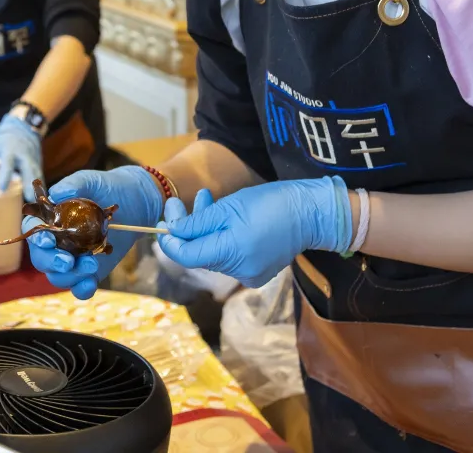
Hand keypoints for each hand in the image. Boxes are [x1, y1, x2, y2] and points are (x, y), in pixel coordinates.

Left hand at [0, 114, 42, 199]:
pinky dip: (41, 186)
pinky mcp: (38, 162)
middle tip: (28, 198)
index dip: (5, 176)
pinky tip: (42, 198)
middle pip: (28, 170)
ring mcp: (33, 158)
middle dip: (29, 184)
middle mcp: (23, 155)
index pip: (7, 164)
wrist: (23, 125)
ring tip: (37, 202)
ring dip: (37, 188)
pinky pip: (40, 175)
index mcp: (10, 150)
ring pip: (37, 174)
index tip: (2, 188)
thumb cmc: (4, 138)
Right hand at [25, 166, 164, 299]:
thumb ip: (74, 184)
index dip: (36, 238)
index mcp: (50, 220)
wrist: (135, 203)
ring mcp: (72, 259)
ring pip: (58, 276)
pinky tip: (90, 283)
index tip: (48, 241)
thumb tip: (57, 194)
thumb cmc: (107, 188)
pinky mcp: (89, 272)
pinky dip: (82, 289)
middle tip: (68, 261)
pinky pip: (79, 288)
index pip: (33, 230)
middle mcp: (57, 242)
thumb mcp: (91, 181)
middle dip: (52, 262)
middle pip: (41, 258)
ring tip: (92, 264)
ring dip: (70, 275)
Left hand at [157, 177, 353, 288]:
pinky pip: (229, 255)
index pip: (186, 256)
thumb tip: (171, 233)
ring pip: (213, 252)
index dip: (170, 240)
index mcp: (231, 254)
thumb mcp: (228, 207)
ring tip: (206, 199)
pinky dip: (221, 237)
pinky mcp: (258, 270)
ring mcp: (250, 274)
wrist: (311, 211)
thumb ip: (197, 224)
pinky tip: (223, 216)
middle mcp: (239, 272)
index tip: (161, 221)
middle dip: (187, 227)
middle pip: (199, 253)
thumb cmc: (271, 203)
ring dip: (204, 228)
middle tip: (179, 202)